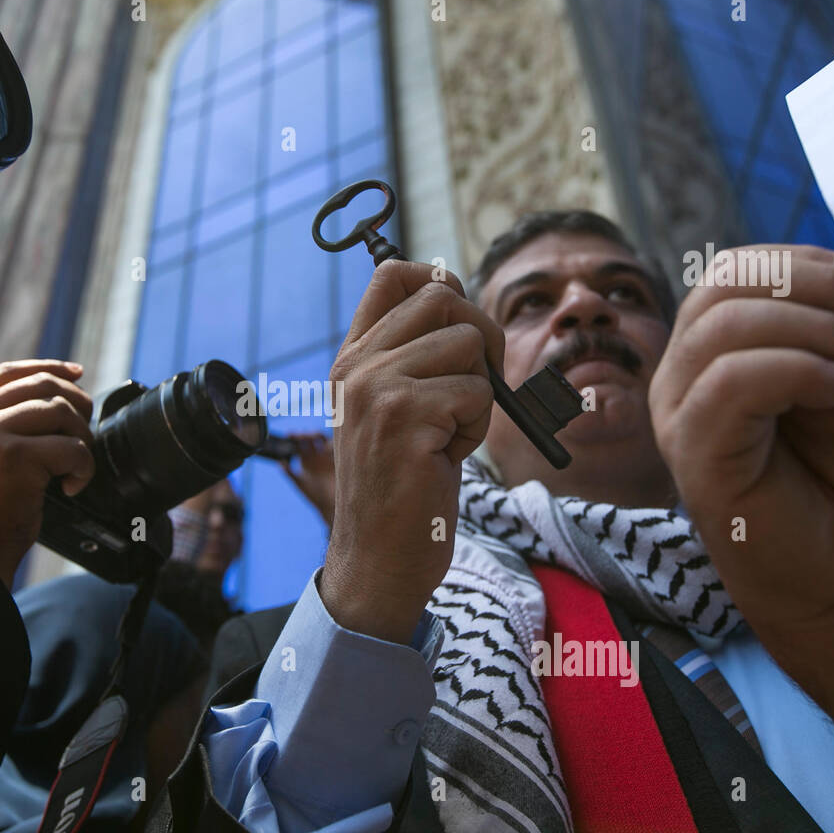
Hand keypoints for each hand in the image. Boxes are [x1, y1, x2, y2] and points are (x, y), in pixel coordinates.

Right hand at [0, 360, 95, 584]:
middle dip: (75, 403)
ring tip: (75, 466)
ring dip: (81, 437)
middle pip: (39, 386)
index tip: (77, 374)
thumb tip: (42, 400)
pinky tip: (71, 487)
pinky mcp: (14, 458)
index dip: (48, 368)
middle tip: (87, 429)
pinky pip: (71, 448)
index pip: (8, 373)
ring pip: (59, 411)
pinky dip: (83, 467)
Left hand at [280, 432, 335, 527]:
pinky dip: (330, 444)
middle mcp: (316, 456)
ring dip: (316, 436)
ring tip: (312, 438)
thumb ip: (290, 473)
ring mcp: (327, 457)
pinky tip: (325, 448)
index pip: (299, 445)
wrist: (332, 506)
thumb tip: (279, 463)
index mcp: (306, 461)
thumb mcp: (301, 484)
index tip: (289, 435)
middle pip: (310, 439)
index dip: (294, 438)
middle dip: (305, 435)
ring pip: (322, 439)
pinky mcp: (338, 460)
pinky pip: (334, 447)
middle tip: (300, 435)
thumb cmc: (315, 496)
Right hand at [320, 260, 502, 643]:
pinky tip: (444, 457)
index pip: (393, 273)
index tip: (459, 325)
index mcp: (352, 359)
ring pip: (468, 342)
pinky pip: (477, 391)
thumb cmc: (403, 488)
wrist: (379, 559)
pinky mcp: (403, 415)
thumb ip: (413, 358)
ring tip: (447, 435)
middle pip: (443, 295)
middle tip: (474, 391)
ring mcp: (375, 387)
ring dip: (478, 393)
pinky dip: (476, 427)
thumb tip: (460, 298)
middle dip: (481, 339)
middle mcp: (356, 366)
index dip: (440, 280)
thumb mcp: (397, 410)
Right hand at [649, 245, 833, 627]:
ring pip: (726, 325)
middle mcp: (679, 376)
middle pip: (724, 285)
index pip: (732, 271)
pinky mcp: (691, 451)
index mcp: (709, 352)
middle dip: (818, 285)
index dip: (804, 260)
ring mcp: (677, 413)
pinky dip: (799, 368)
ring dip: (819, 326)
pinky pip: (731, 381)